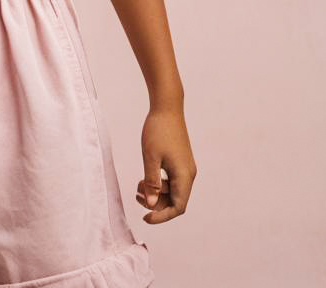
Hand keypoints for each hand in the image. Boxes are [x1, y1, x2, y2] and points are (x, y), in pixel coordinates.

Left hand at [136, 103, 195, 222]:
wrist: (167, 107)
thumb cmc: (158, 131)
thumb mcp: (150, 158)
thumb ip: (151, 183)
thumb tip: (151, 205)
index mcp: (184, 176)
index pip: (178, 207)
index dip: (162, 216)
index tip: (145, 218)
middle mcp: (188, 174)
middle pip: (176, 201)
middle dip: (157, 204)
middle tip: (137, 197)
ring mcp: (185, 167)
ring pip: (173, 191)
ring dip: (156, 193)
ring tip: (138, 186)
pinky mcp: (180, 161)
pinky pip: (172, 180)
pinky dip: (159, 183)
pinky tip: (145, 178)